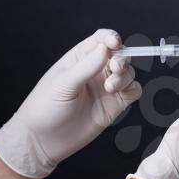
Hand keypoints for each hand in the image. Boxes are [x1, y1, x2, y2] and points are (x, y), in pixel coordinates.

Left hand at [0, 29, 141, 177]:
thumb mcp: (63, 84)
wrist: (45, 140)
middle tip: (114, 69)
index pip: (101, 39)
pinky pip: (133, 91)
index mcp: (80, 59)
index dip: (111, 38)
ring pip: (128, 73)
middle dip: (121, 59)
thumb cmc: (46, 108)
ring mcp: (107, 87)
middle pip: (120, 55)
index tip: (114, 44)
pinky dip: (133, 89)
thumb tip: (105, 48)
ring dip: (125, 77)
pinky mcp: (115, 104)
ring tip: (110, 88)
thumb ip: (86, 67)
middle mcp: (96, 71)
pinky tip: (121, 94)